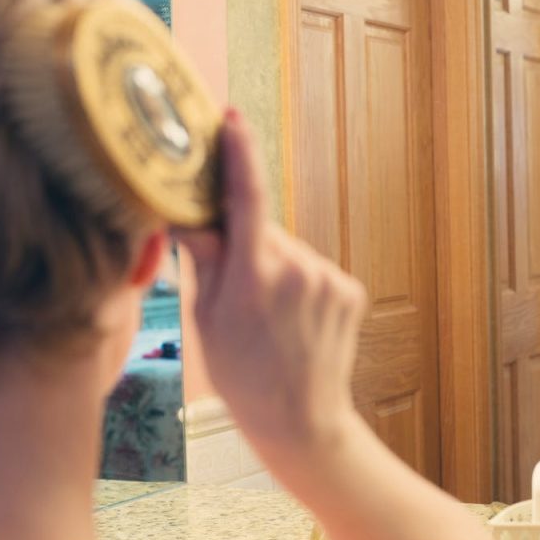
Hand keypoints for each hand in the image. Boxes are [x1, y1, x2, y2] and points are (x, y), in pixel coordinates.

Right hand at [173, 111, 366, 446]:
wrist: (301, 419)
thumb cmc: (244, 376)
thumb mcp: (208, 320)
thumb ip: (205, 260)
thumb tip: (189, 213)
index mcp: (255, 278)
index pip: (246, 199)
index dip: (239, 155)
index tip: (231, 120)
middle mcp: (299, 270)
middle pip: (264, 230)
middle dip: (246, 244)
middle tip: (234, 287)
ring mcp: (330, 279)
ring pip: (289, 251)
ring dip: (274, 267)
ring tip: (268, 316)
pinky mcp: (350, 288)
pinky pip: (313, 269)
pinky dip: (300, 283)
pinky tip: (293, 319)